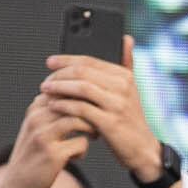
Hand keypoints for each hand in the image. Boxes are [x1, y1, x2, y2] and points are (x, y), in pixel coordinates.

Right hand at [0, 93, 95, 187]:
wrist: (17, 187)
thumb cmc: (34, 155)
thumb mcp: (38, 129)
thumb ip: (53, 112)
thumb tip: (79, 95)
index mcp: (35, 109)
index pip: (66, 89)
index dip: (84, 98)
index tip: (93, 109)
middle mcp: (37, 118)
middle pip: (74, 101)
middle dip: (92, 110)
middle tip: (99, 121)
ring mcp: (43, 136)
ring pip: (79, 119)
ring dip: (92, 127)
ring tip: (94, 135)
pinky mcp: (52, 154)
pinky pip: (81, 143)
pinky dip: (83, 149)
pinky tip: (78, 156)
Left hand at [41, 36, 179, 187]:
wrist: (142, 150)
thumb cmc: (130, 120)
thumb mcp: (131, 90)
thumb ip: (128, 64)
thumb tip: (126, 38)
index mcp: (125, 76)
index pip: (91, 61)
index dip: (67, 59)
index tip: (50, 62)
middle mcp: (122, 87)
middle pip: (84, 72)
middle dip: (60, 74)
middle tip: (45, 80)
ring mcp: (117, 105)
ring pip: (82, 88)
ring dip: (60, 88)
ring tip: (46, 91)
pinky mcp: (110, 123)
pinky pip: (81, 109)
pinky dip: (65, 106)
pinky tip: (54, 106)